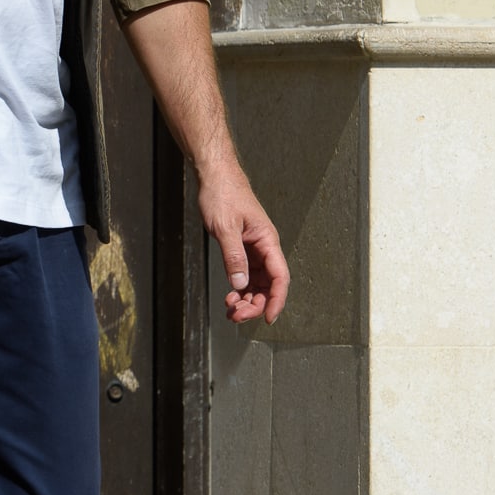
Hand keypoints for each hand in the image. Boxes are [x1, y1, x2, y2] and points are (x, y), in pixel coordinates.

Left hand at [198, 166, 289, 325]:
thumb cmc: (224, 194)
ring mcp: (253, 249)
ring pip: (256, 283)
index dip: (276, 300)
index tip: (268, 317)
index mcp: (267, 241)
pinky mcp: (242, 249)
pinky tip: (230, 297)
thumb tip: (240, 283)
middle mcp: (264, 247)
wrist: (214, 177)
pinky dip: (239, 289)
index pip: (279, 277)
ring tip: (231, 311)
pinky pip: (245, 275)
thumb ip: (233, 256)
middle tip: (236, 316)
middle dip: (255, 304)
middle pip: (268, 285)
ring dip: (246, 300)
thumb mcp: (225, 227)